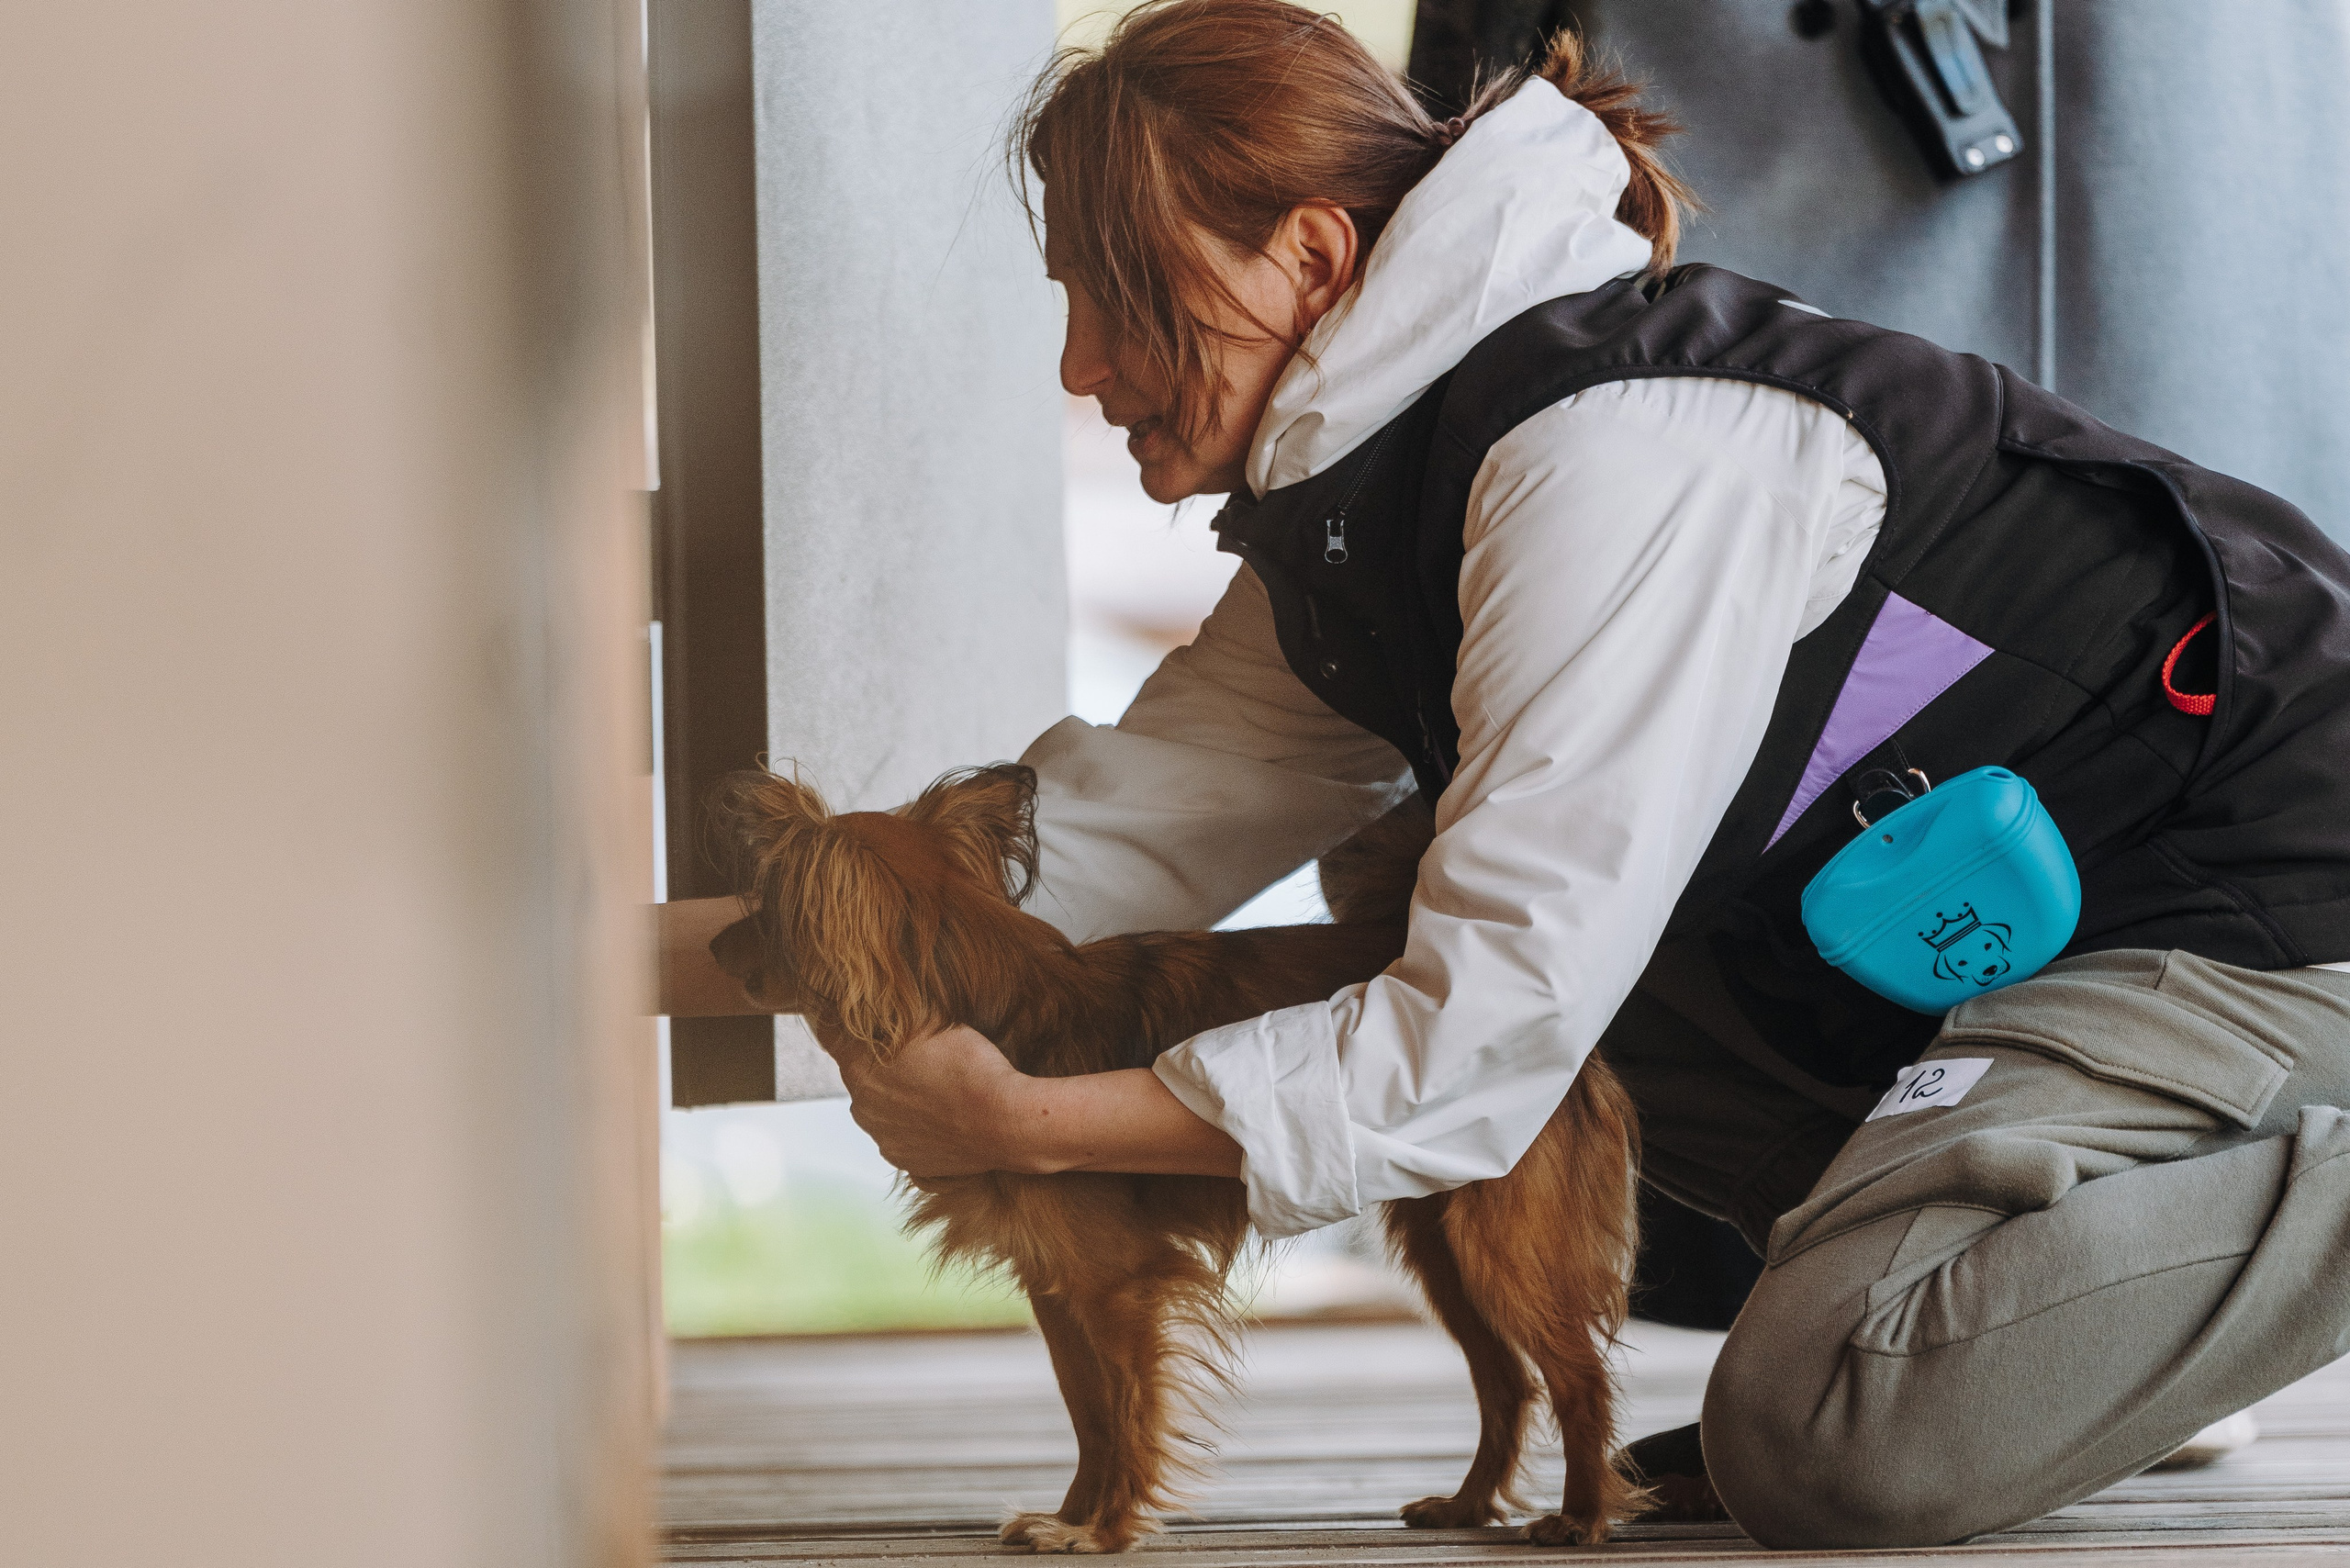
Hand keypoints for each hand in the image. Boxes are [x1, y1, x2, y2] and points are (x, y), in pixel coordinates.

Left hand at [835, 1025, 1036, 1177]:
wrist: (1005, 1121)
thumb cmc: (970, 1065)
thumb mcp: (928, 1022)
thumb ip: (892, 1019)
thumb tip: (871, 1007)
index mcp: (859, 1070)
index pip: (836, 1040)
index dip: (855, 1030)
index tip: (872, 1026)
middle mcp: (863, 1108)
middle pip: (863, 1078)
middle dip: (884, 1067)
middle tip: (922, 1058)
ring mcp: (884, 1139)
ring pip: (883, 1110)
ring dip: (901, 1100)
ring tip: (939, 1090)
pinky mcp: (907, 1162)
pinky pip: (904, 1138)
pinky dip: (917, 1128)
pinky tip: (942, 1117)